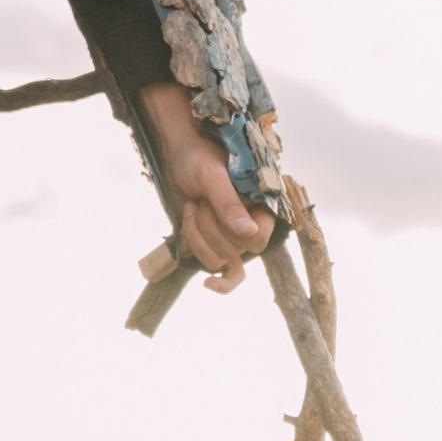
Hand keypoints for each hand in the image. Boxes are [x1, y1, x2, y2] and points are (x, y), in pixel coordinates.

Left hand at [139, 78, 269, 292]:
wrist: (178, 155)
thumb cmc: (198, 157)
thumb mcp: (211, 175)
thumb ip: (229, 203)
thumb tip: (249, 233)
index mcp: (263, 204)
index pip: (257, 238)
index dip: (229, 228)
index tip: (208, 204)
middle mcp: (254, 222)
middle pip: (235, 251)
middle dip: (207, 227)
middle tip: (199, 200)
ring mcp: (234, 236)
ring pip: (219, 260)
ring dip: (197, 235)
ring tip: (194, 207)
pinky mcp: (217, 244)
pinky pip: (226, 272)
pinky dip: (221, 283)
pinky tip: (209, 285)